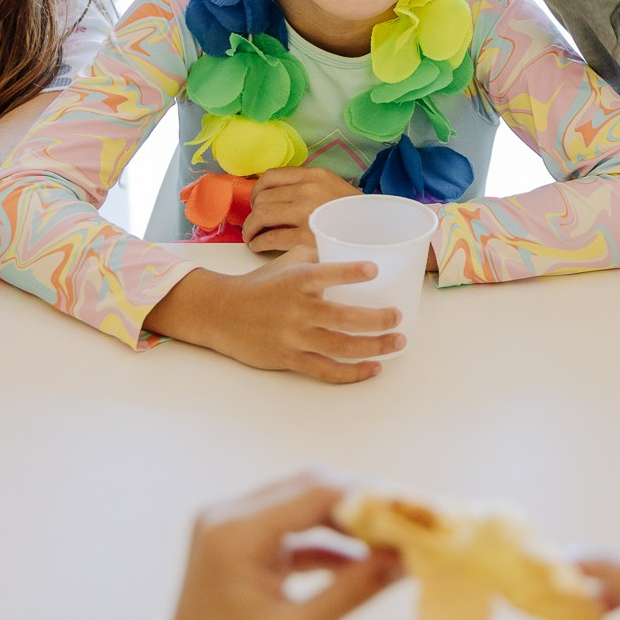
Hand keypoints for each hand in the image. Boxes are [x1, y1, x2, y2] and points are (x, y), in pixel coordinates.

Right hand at [151, 254, 404, 382]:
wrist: (221, 314)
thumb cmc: (259, 285)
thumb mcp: (285, 262)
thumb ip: (317, 254)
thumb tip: (349, 247)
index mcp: (296, 280)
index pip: (326, 274)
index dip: (350, 272)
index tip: (374, 269)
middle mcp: (296, 310)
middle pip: (344, 318)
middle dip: (378, 320)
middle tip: (398, 316)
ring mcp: (294, 337)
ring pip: (341, 347)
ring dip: (374, 346)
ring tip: (397, 342)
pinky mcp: (290, 360)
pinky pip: (326, 371)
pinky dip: (353, 373)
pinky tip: (374, 368)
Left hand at [169, 467, 402, 619]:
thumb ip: (356, 587)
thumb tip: (410, 559)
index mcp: (236, 532)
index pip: (317, 492)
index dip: (370, 498)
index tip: (413, 510)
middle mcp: (227, 515)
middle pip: (310, 489)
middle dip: (362, 506)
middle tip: (408, 522)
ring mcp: (228, 527)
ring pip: (303, 505)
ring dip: (346, 524)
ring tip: (390, 544)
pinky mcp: (236, 544)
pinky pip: (289, 529)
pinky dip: (324, 543)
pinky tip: (360, 560)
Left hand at [244, 167, 360, 254]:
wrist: (376, 231)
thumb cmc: (354, 213)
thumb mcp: (333, 186)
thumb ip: (307, 185)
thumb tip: (275, 194)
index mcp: (315, 175)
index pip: (270, 176)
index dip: (256, 191)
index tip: (256, 202)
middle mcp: (308, 190)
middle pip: (262, 198)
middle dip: (252, 212)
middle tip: (254, 223)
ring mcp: (305, 213)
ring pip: (261, 216)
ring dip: (251, 228)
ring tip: (253, 236)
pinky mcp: (304, 237)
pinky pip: (269, 238)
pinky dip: (258, 242)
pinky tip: (258, 246)